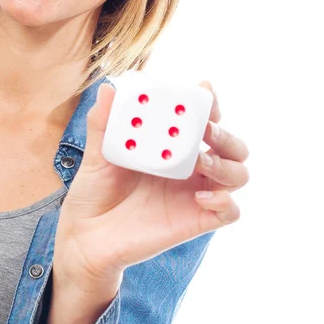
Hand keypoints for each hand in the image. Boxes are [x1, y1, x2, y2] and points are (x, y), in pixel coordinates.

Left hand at [53, 81, 249, 291]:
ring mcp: (193, 193)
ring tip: (200, 161)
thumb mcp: (96, 154)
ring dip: (226, 162)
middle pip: (230, 144)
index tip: (205, 89)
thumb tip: (106, 88)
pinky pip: (230, 211)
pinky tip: (201, 196)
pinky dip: (225, 201)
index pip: (202, 118)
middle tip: (205, 128)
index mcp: (169, 144)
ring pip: (238, 173)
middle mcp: (187, 166)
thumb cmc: (93, 190)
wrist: (86, 235)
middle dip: (225, 132)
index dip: (210, 103)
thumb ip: (102, 123)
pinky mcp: (196, 221)